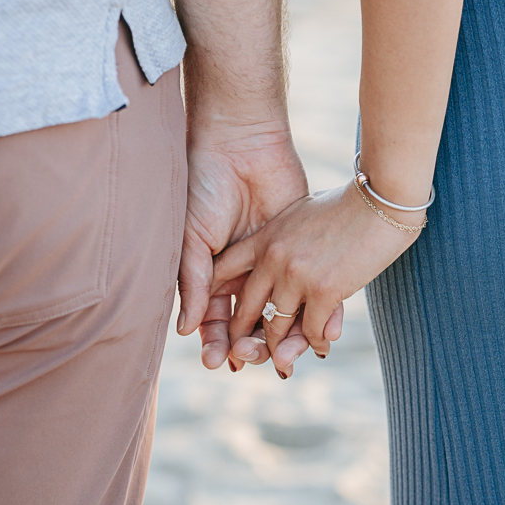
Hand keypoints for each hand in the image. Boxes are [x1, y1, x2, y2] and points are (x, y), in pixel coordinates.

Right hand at [178, 118, 308, 369]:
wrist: (240, 144)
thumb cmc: (204, 187)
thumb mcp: (192, 239)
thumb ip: (194, 283)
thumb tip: (187, 330)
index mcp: (214, 275)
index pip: (216, 321)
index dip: (217, 343)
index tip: (219, 361)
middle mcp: (246, 275)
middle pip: (251, 325)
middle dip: (250, 345)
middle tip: (251, 355)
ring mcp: (276, 265)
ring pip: (285, 313)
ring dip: (285, 338)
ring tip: (284, 355)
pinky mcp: (303, 250)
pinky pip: (314, 289)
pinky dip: (318, 312)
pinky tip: (318, 332)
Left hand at [211, 181, 422, 373]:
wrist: (381, 199)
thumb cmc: (347, 204)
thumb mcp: (302, 214)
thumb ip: (284, 237)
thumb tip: (278, 247)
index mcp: (264, 238)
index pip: (223, 271)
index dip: (213, 295)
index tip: (214, 315)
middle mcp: (273, 258)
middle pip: (245, 308)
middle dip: (243, 336)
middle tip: (244, 354)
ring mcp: (296, 275)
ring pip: (275, 326)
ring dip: (281, 348)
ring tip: (285, 359)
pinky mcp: (323, 290)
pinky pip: (310, 330)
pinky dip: (316, 342)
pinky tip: (322, 347)